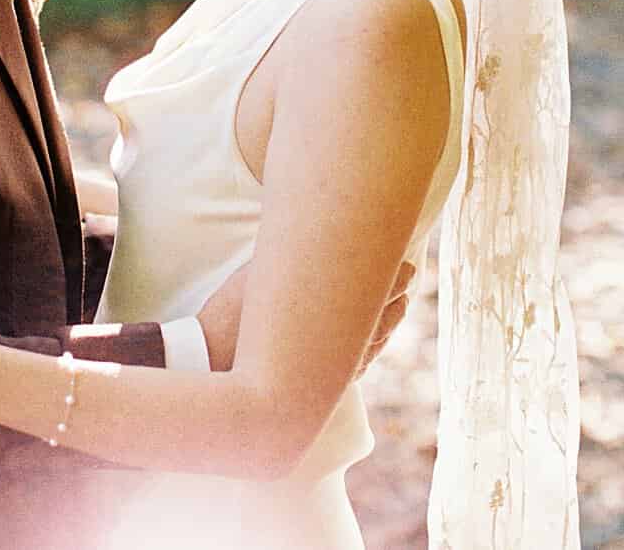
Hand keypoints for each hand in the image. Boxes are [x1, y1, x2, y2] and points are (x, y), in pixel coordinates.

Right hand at [196, 259, 414, 375]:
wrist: (213, 364)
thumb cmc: (230, 317)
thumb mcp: (256, 275)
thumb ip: (288, 262)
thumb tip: (308, 240)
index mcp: (325, 314)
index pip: (373, 290)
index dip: (391, 275)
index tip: (405, 262)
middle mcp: (338, 343)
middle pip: (380, 314)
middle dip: (397, 292)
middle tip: (411, 274)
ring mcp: (333, 366)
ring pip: (375, 340)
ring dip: (391, 319)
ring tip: (402, 303)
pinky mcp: (325, 383)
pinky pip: (361, 363)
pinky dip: (375, 345)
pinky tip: (378, 339)